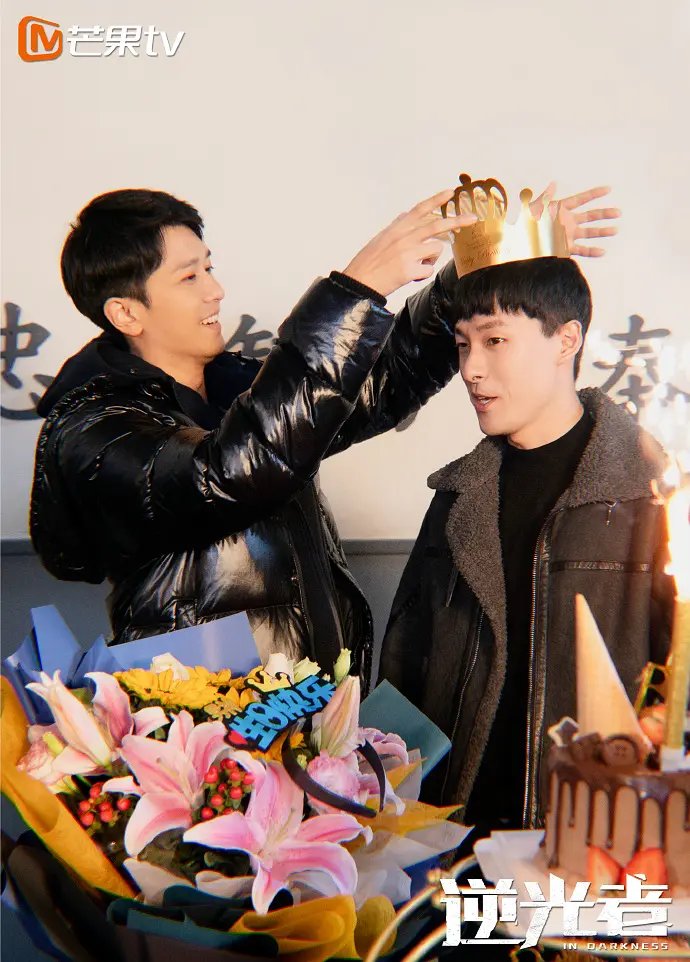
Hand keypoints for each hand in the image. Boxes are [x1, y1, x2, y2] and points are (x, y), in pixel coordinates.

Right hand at [342, 189, 474, 296]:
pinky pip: (428, 270)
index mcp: (397, 229)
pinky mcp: (410, 269)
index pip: (419, 210)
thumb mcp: (380, 239)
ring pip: (436, 249)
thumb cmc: (368, 262)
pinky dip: (422, 274)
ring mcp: (408, 253)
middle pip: (437, 226)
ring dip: (431, 258)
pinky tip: (411, 275)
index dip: (436, 200)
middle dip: (458, 221)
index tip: (450, 192)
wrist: (359, 282)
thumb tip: (404, 215)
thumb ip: (396, 227)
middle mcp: (404, 237)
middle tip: (473, 219)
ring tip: (417, 264)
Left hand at [532, 183, 619, 256]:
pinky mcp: (565, 248)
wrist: (520, 244)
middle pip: (590, 216)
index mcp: (561, 209)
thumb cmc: (524, 224)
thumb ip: (545, 197)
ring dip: (602, 231)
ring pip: (589, 233)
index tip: (608, 189)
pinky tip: (602, 251)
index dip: (594, 194)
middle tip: (618, 212)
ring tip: (615, 230)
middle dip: (604, 214)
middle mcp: (568, 221)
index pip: (581, 199)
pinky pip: (581, 250)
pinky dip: (591, 251)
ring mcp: (568, 235)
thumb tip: (553, 184)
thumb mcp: (534, 209)